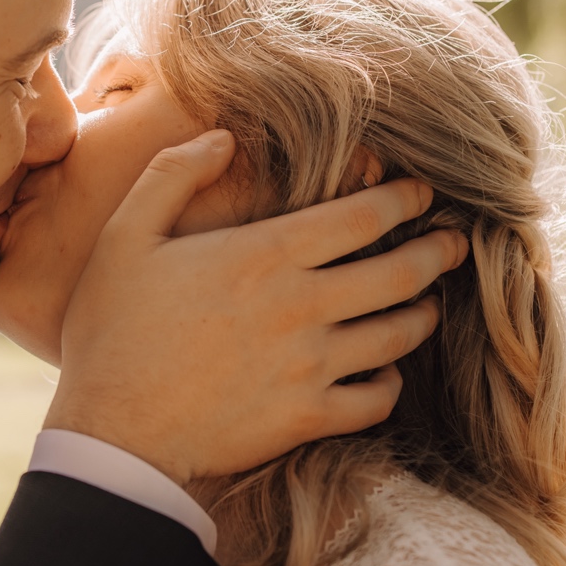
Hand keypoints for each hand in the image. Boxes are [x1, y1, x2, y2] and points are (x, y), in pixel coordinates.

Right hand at [46, 129, 467, 484]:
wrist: (111, 429)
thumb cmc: (111, 329)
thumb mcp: (124, 235)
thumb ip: (173, 175)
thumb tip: (222, 136)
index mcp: (264, 254)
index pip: (362, 216)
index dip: (403, 199)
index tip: (421, 192)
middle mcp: (301, 306)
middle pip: (399, 272)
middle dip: (436, 251)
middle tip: (454, 241)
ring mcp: (310, 366)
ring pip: (398, 334)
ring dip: (421, 313)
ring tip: (427, 303)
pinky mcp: (308, 418)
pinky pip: (377, 399)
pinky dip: (391, 382)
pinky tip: (384, 372)